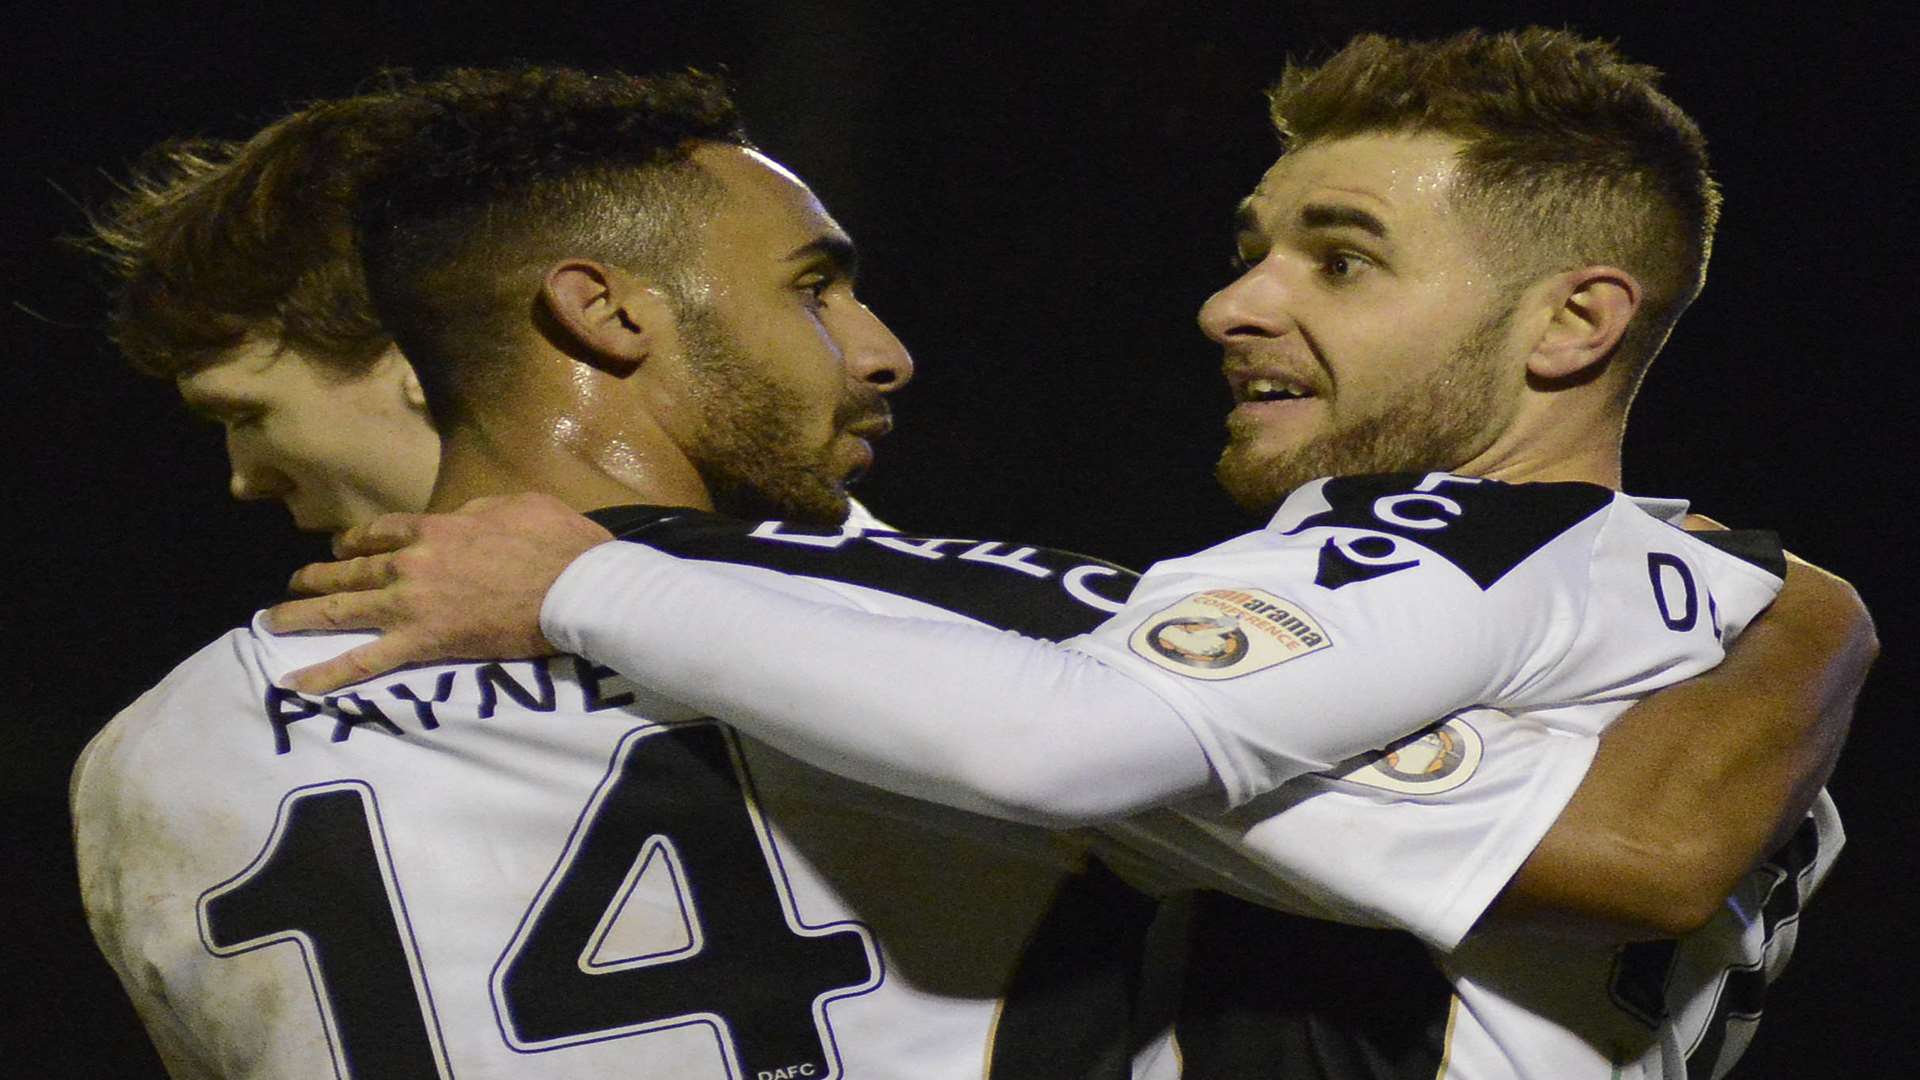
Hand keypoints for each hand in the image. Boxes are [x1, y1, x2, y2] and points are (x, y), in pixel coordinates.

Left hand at [264, 493, 613, 693]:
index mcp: (434, 527)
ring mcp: (410, 605)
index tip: (342, 549)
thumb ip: (478, 511)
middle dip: (317, 577)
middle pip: (350, 570)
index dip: (355, 542)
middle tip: (293, 583)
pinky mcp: (422, 643)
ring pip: (340, 609)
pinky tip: (295, 683)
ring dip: (301, 614)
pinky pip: (364, 662)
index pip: (378, 532)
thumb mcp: (517, 505)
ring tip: (272, 621)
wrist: (573, 588)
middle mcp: (410, 563)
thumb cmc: (557, 544)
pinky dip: (327, 673)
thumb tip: (464, 521)